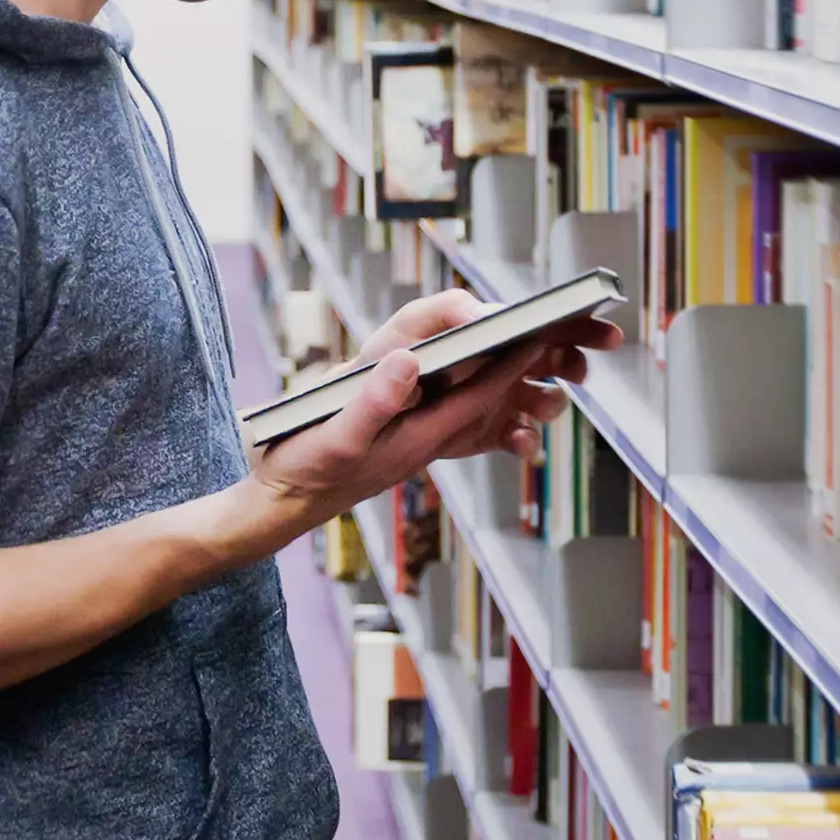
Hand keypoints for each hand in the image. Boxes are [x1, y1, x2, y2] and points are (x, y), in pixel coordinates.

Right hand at [243, 298, 626, 536]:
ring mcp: (413, 444)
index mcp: (416, 438)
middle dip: (521, 376)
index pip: (476, 399)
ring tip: (532, 358)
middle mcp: (424, 441)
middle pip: (486, 406)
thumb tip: (409, 364)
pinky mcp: (399, 444)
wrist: (283, 503)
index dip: (507, 366)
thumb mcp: (334, 434)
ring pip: (471, 413)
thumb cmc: (305, 470)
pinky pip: (448, 421)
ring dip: (503, 387)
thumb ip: (372, 402)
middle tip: (556, 342)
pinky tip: (474, 384)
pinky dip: (470, 400)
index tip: (537, 336)